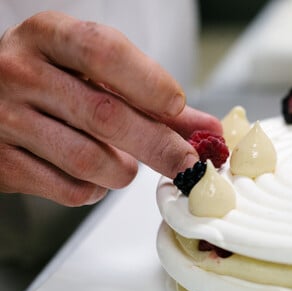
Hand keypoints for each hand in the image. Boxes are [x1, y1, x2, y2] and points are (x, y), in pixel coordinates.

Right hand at [0, 11, 221, 205]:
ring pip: (88, 160)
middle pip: (105, 115)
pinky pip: (69, 189)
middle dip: (158, 145)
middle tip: (188, 164)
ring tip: (123, 164)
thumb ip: (151, 97)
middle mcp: (19, 71)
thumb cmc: (53, 80)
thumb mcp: (93, 72)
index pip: (104, 51)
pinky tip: (92, 177)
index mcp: (47, 35)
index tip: (177, 107)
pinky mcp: (0, 162)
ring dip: (122, 171)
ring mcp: (3, 118)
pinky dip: (94, 190)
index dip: (150, 83)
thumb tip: (208, 131)